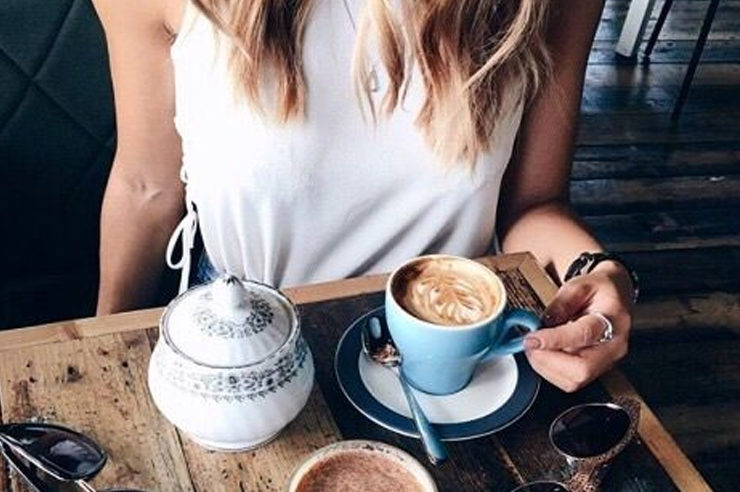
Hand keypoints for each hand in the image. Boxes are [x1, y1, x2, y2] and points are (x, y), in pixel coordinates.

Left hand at [524, 261, 633, 391]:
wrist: (616, 296)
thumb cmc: (600, 289)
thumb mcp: (578, 285)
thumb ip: (559, 305)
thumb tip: (541, 326)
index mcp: (613, 319)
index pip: (583, 335)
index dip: (554, 340)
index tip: (531, 339)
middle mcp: (613, 346)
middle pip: (581, 370)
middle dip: (548, 360)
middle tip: (529, 345)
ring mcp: (607, 362)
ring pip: (574, 380)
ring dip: (546, 367)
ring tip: (534, 348)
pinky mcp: (596, 370)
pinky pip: (571, 381)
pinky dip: (551, 371)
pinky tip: (544, 354)